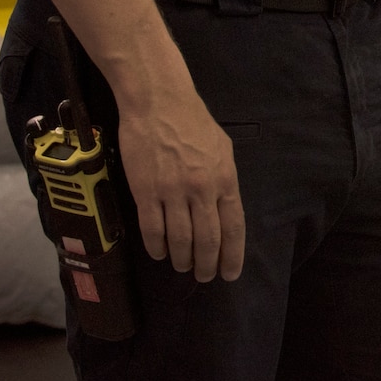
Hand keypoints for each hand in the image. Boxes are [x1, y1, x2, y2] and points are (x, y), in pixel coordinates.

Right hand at [114, 94, 243, 281]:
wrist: (160, 103)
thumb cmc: (193, 123)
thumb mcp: (222, 148)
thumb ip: (224, 180)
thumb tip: (224, 207)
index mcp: (225, 179)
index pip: (233, 226)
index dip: (232, 254)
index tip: (230, 272)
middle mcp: (202, 189)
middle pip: (208, 239)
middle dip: (207, 264)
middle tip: (204, 276)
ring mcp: (173, 192)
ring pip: (180, 239)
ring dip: (182, 259)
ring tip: (182, 266)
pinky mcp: (146, 192)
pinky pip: (153, 229)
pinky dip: (157, 246)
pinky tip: (160, 253)